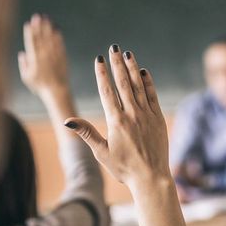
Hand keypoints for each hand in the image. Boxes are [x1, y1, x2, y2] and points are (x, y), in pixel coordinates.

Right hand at [19, 14, 70, 97]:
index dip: (29, 32)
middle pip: (41, 38)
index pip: (31, 43)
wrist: (56, 91)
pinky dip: (58, 37)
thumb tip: (22, 53)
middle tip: (37, 16)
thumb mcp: (26, 77)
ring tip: (47, 18)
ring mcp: (54, 56)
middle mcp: (44, 56)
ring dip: (48, 28)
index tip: (28, 23)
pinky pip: (60, 45)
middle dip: (39, 26)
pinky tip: (57, 29)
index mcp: (34, 59)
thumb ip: (23, 64)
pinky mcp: (62, 57)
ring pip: (50, 39)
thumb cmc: (39, 86)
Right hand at [64, 46, 169, 190]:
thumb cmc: (124, 168)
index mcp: (116, 122)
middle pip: (123, 83)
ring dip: (132, 68)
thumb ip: (86, 133)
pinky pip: (153, 95)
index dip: (102, 73)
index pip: (107, 91)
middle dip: (117, 64)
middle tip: (113, 48)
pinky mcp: (158, 118)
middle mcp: (132, 115)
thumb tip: (67, 120)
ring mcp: (147, 115)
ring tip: (128, 54)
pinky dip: (148, 82)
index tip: (99, 59)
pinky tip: (144, 72)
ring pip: (138, 86)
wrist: (151, 177)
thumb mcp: (101, 152)